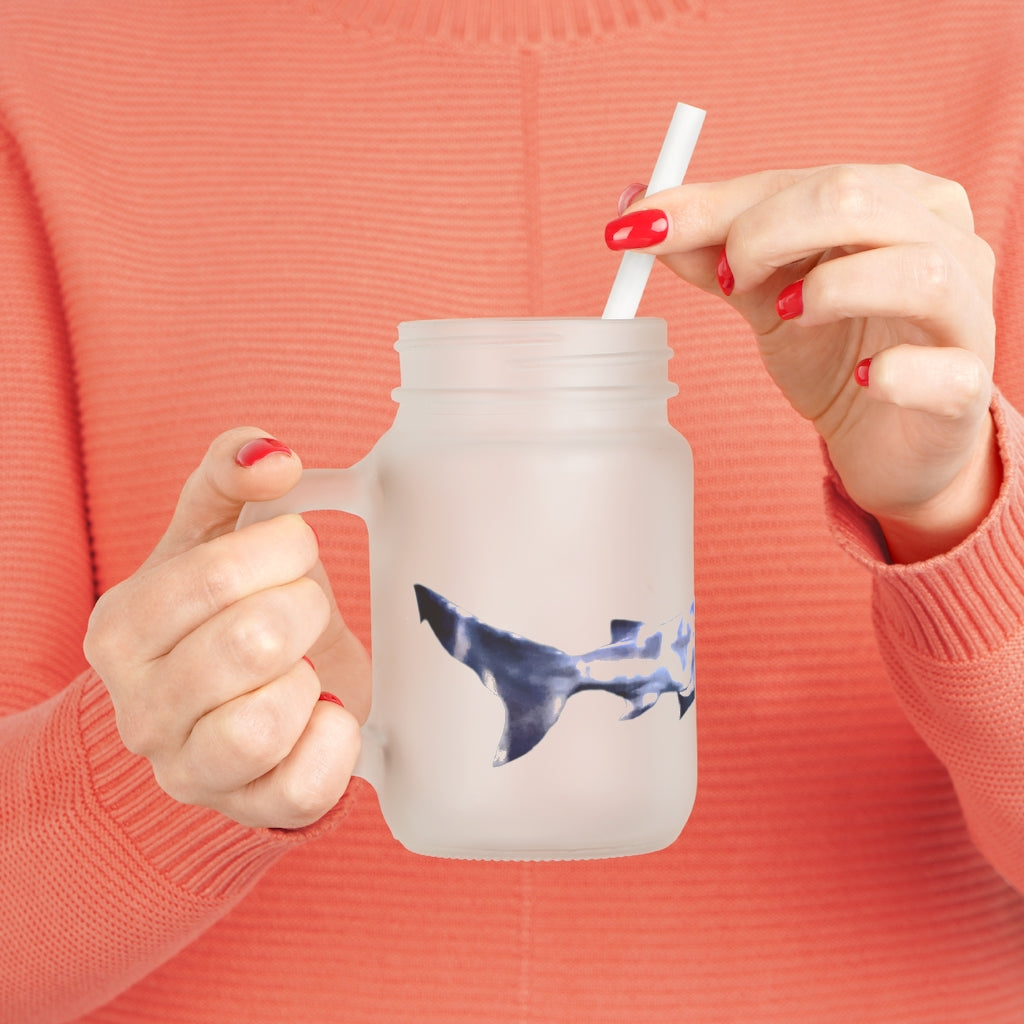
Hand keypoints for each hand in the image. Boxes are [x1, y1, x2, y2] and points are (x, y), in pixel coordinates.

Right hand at [84, 428, 369, 828]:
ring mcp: (189, 770)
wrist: (230, 704)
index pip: (215, 575)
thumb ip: (228, 476)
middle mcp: (139, 709)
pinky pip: (304, 787)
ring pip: (264, 724)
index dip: (282, 550)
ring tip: (304, 666)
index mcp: (122, 629)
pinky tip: (324, 711)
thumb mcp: (213, 535)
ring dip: (310, 679)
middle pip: (251, 643)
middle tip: (304, 609)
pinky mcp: (248, 809)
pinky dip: (335, 740)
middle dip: (304, 610)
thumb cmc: (223, 613)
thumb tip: (271, 453)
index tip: (295, 550)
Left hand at [607, 165, 999, 561]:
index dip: (715, 205)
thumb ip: (712, 252)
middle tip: (727, 281)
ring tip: (786, 317)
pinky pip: (944, 370)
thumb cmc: (834, 351)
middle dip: (765, 233)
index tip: (639, 229)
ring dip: (830, 290)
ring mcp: (965, 312)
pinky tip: (863, 380)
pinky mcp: (967, 385)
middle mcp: (943, 239)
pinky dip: (896, 373)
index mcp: (893, 199)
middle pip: (856, 199)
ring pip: (916, 270)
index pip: (800, 180)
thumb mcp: (764, 295)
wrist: (886, 438)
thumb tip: (637, 212)